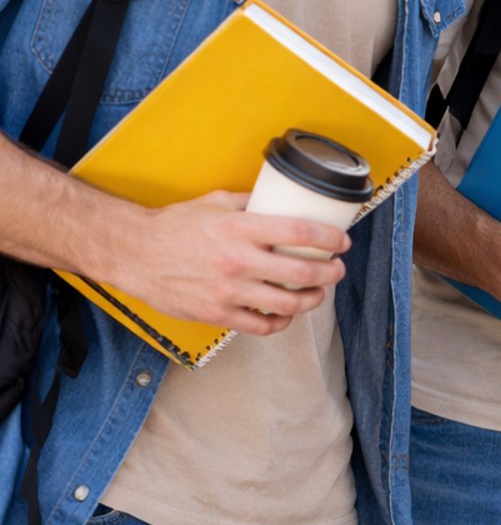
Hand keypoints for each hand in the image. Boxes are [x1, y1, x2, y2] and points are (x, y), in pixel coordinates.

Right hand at [108, 191, 349, 336]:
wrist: (134, 253)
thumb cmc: (174, 226)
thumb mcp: (216, 201)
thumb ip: (251, 201)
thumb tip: (282, 198)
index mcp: (240, 229)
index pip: (300, 233)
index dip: (329, 238)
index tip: (342, 241)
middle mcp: (238, 261)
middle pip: (302, 271)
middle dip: (330, 272)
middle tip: (337, 269)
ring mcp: (228, 291)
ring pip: (287, 303)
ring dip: (312, 299)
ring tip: (318, 292)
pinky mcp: (216, 314)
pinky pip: (260, 326)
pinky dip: (280, 322)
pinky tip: (286, 314)